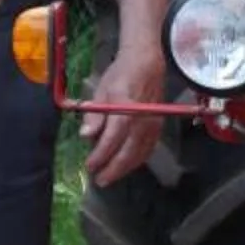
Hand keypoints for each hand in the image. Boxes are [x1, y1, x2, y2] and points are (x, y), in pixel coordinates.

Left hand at [79, 46, 165, 189]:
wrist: (147, 63)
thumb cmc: (120, 75)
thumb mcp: (101, 91)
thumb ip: (94, 115)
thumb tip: (85, 136)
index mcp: (125, 109)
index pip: (112, 139)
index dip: (100, 155)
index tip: (89, 166)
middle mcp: (142, 120)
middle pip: (127, 152)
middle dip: (112, 169)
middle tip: (99, 180)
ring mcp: (153, 124)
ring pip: (139, 154)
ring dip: (124, 168)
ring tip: (110, 177)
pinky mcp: (159, 126)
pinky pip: (148, 149)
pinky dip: (137, 160)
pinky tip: (127, 166)